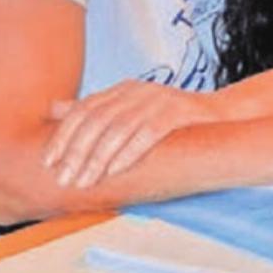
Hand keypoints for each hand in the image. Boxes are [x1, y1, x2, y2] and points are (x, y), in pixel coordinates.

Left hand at [45, 81, 223, 188]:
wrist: (224, 116)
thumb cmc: (174, 121)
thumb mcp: (132, 111)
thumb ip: (96, 110)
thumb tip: (53, 109)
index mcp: (123, 89)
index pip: (83, 110)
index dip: (64, 136)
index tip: (48, 162)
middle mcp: (137, 91)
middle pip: (97, 121)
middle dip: (77, 152)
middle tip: (64, 179)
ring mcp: (159, 100)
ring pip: (118, 129)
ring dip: (98, 159)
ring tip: (85, 182)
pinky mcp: (178, 112)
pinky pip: (147, 134)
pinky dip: (128, 154)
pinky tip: (114, 172)